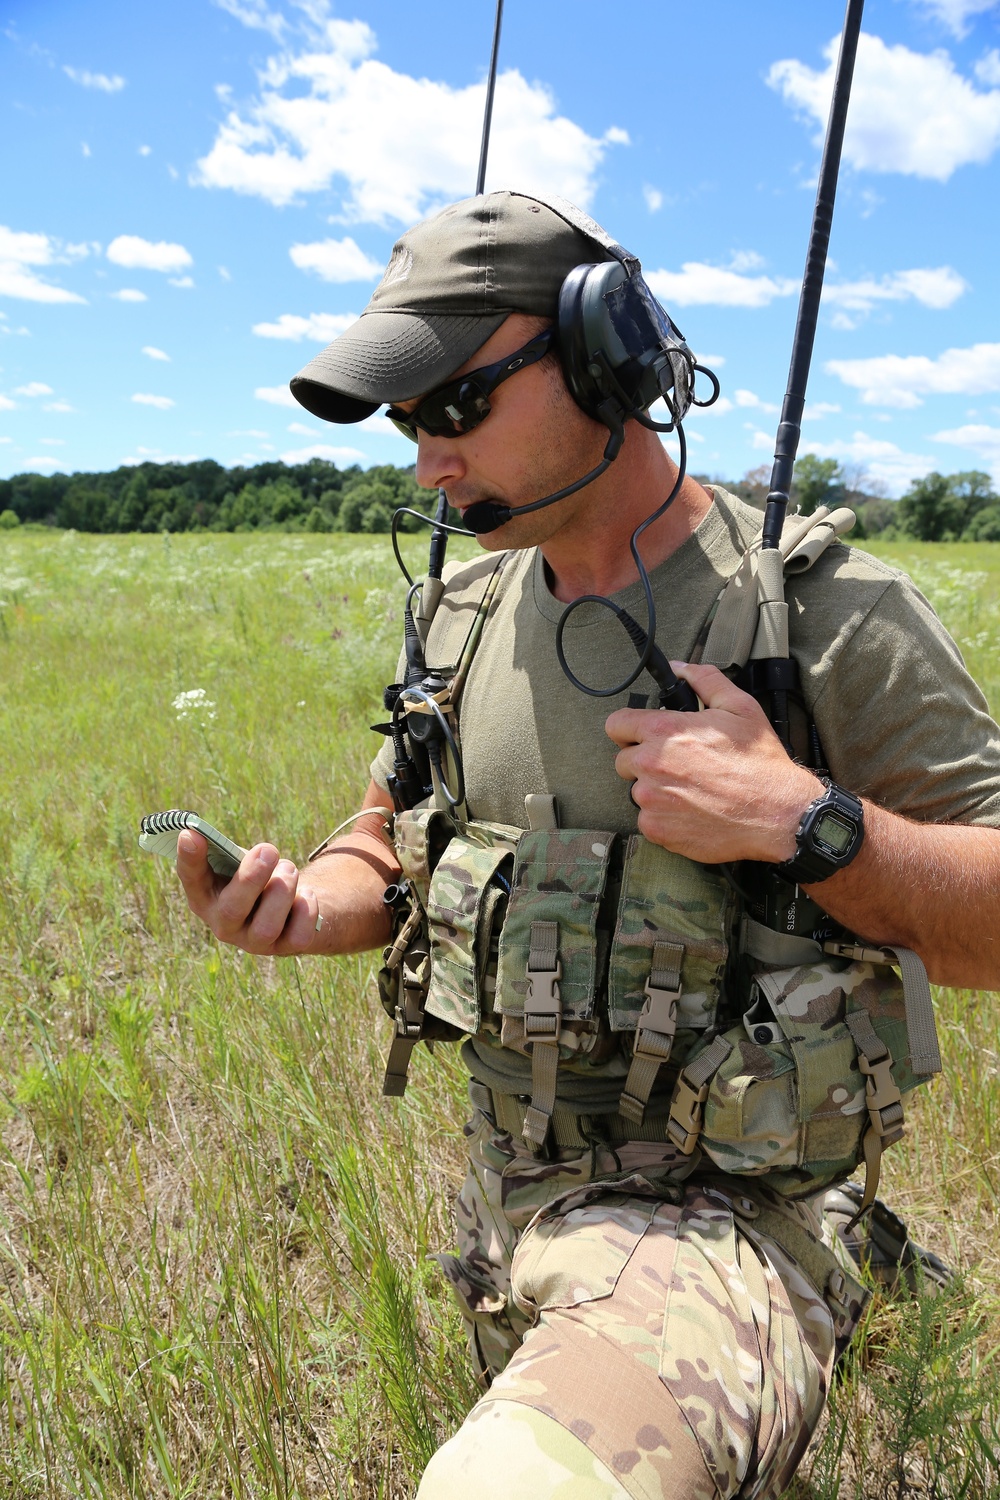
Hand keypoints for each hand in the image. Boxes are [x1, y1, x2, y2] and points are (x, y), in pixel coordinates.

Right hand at [176, 829, 321, 954]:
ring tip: (289, 870)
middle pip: (231, 910)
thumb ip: (231, 853)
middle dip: (252, 877)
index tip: (190, 834)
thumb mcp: (242, 863)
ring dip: (282, 891)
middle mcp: (225, 925)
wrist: (291, 906)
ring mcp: (254, 941)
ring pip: (267, 927)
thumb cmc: (258, 878)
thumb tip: (222, 840)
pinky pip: (298, 934)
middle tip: (269, 850)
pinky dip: (306, 909)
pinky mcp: (285, 948)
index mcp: (206, 897)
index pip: (191, 880)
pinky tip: (305, 894)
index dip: (189, 859)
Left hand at [605, 662, 822, 863]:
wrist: (778, 814)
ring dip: (656, 790)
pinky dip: (664, 817)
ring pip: (638, 791)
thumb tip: (681, 668)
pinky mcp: (657, 829)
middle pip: (624, 761)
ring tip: (691, 789)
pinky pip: (648, 819)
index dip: (629, 728)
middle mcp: (651, 765)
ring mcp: (651, 800)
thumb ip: (705, 681)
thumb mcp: (740, 707)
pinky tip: (692, 811)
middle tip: (678, 765)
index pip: (616, 724)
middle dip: (645, 761)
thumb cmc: (760, 763)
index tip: (640, 735)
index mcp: (664, 732)